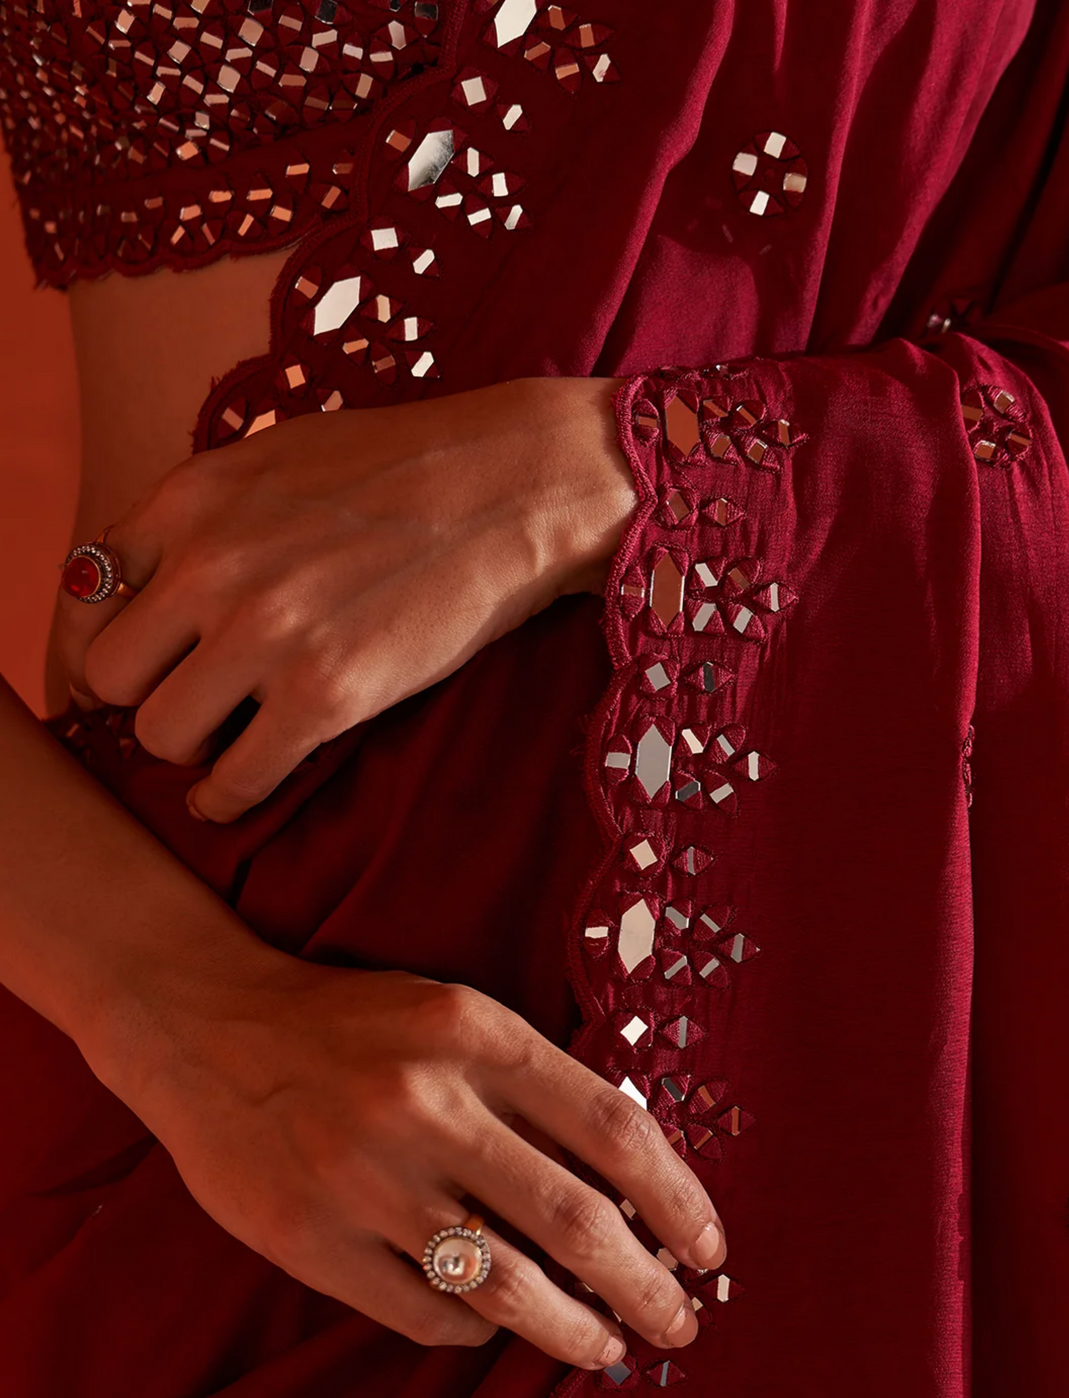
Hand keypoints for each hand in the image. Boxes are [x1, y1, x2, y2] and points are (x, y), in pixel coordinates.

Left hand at [56, 377, 635, 822]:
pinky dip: (227, 798)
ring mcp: (266, 633)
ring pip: (160, 734)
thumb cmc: (408, 468)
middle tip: (187, 705)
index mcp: (190, 498)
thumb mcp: (277, 458)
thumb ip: (205, 517)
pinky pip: (235, 779)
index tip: (123, 671)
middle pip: (110, 675)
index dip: (95, 643)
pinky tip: (236, 791)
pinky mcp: (325, 694)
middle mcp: (211, 565)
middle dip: (141, 698)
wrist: (515, 483)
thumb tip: (156, 582)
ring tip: (226, 739)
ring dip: (189, 747)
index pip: (81, 590)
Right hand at [120, 951, 724, 1368]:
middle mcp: (425, 1105)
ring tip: (610, 1347)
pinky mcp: (312, 1239)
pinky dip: (476, 1331)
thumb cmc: (354, 1026)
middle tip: (682, 1323)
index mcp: (474, 1035)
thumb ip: (536, 1089)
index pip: (613, 1128)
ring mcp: (364, 1179)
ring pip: (505, 1286)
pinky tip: (496, 1327)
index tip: (710, 1249)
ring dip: (575, 1330)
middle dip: (648, 1286)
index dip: (679, 1199)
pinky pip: (425, 1314)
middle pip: (574, 1219)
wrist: (205, 1028)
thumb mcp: (453, 1019)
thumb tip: (638, 1192)